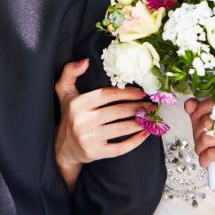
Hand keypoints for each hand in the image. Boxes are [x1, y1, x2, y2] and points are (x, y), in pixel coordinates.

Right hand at [54, 59, 153, 188]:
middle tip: (151, 105)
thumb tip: (85, 61)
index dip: (127, 93)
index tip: (141, 93)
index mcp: (78, 104)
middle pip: (117, 111)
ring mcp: (89, 138)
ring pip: (121, 128)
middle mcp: (82, 121)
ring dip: (140, 122)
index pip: (107, 95)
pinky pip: (120, 148)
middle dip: (138, 107)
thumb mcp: (64, 91)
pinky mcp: (95, 153)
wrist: (63, 148)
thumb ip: (71, 72)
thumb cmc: (69, 116)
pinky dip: (135, 141)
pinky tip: (145, 134)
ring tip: (151, 118)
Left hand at [186, 98, 214, 192]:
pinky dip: (204, 160)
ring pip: (207, 138)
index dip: (200, 108)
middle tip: (201, 143)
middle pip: (209, 121)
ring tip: (204, 153)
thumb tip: (190, 104)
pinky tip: (208, 162)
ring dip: (199, 149)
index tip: (194, 116)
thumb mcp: (206, 129)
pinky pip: (211, 154)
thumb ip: (198, 115)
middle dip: (198, 133)